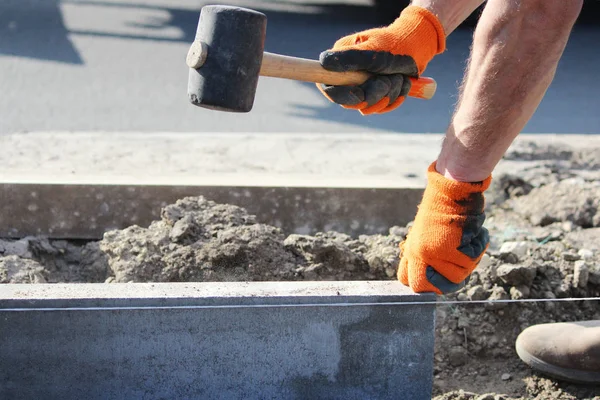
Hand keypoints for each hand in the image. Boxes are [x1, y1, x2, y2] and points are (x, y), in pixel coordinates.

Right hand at [318, 6, 444, 114]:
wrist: (418, 46)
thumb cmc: (394, 44)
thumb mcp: (372, 51)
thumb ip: (349, 58)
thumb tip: (324, 62)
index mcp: (341, 63)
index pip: (329, 87)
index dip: (342, 96)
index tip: (360, 95)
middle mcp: (349, 77)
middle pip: (351, 102)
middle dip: (374, 94)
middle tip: (389, 81)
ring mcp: (363, 87)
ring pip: (369, 107)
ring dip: (388, 94)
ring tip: (399, 78)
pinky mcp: (377, 95)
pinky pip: (382, 108)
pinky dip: (396, 98)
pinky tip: (403, 84)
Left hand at [398, 162, 491, 293]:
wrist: (451, 190)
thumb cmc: (440, 211)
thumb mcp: (423, 235)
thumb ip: (423, 257)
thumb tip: (429, 280)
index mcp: (412, 251)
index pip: (412, 283)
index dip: (426, 285)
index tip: (437, 280)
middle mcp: (420, 255)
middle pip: (433, 288)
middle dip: (447, 283)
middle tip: (457, 267)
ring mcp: (436, 253)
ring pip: (458, 276)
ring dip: (468, 261)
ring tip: (465, 240)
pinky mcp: (453, 250)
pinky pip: (472, 260)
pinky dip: (479, 247)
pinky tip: (474, 233)